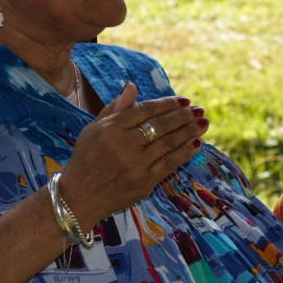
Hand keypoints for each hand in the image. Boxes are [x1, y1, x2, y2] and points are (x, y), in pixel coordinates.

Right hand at [59, 82, 208, 226]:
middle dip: (183, 116)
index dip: (167, 104)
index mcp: (112, 128)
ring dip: (189, 132)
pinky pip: (170, 164)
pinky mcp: (145, 182)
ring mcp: (137, 165)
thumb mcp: (93, 128)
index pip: (146, 111)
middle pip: (161, 126)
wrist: (79, 196)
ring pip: (169, 144)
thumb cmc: (85, 158)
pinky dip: (185, 153)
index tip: (184, 100)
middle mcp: (125, 144)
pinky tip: (196, 143)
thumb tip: (132, 85)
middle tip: (198, 110)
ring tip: (203, 123)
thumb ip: (115, 108)